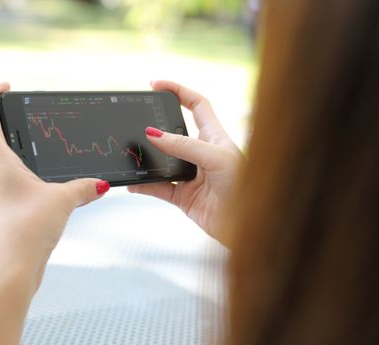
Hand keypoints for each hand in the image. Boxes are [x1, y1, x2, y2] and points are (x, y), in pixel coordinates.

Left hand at [0, 83, 109, 344]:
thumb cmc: (28, 230)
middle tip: (37, 127)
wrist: (10, 272)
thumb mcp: (63, 201)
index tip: (5, 86)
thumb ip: (84, 187)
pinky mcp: (0, 215)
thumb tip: (102, 184)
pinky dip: (31, 186)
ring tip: (52, 166)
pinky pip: (14, 191)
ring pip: (7, 170)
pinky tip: (51, 197)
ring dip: (26, 163)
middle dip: (16, 132)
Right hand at [128, 81, 242, 246]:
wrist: (248, 225)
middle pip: (174, 132)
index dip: (178, 91)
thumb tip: (153, 134)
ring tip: (130, 152)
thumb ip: (185, 145)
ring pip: (163, 161)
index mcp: (214, 137)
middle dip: (156, 125)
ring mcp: (191, 175)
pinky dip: (144, 185)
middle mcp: (201, 153)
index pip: (196, 105)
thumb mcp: (216, 158)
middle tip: (136, 121)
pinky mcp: (183, 197)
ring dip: (147, 158)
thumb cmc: (244, 186)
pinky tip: (133, 183)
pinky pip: (158, 188)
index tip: (156, 84)